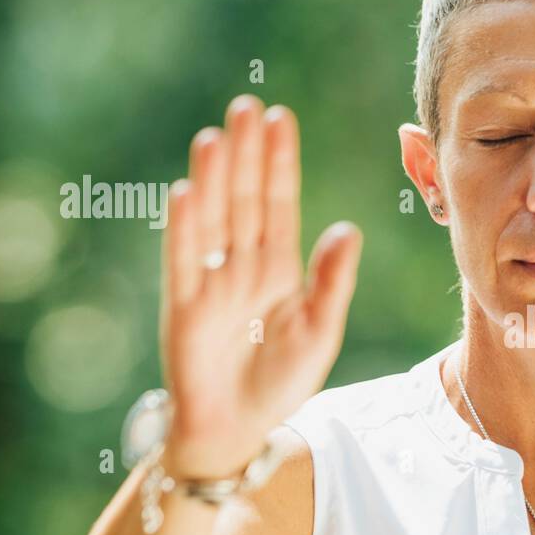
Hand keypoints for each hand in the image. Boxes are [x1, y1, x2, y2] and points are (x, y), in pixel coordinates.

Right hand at [158, 95, 362, 478]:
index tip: (280, 118)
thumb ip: (332, 281)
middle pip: (244, 200)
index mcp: (277, 268)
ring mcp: (211, 282)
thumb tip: (350, 228)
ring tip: (217, 136)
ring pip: (214, 220)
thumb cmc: (281, 381)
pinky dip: (185, 228)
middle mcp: (242, 266)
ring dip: (215, 179)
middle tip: (247, 105)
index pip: (279, 204)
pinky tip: (187, 192)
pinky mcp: (184, 306)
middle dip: (246, 155)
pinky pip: (185, 260)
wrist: (237, 429)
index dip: (279, 163)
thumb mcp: (319, 331)